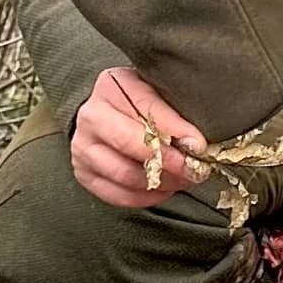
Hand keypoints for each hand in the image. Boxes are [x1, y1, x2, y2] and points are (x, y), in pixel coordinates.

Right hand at [71, 66, 207, 211]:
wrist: (107, 115)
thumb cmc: (142, 103)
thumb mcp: (158, 92)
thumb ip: (176, 109)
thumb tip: (197, 144)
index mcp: (113, 85)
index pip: (147, 108)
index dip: (175, 129)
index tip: (199, 145)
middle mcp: (92, 115)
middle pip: (129, 143)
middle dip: (169, 161)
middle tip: (194, 169)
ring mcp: (84, 146)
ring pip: (124, 173)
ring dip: (161, 182)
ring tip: (184, 179)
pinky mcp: (84, 173)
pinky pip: (118, 194)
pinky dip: (147, 196)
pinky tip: (165, 189)